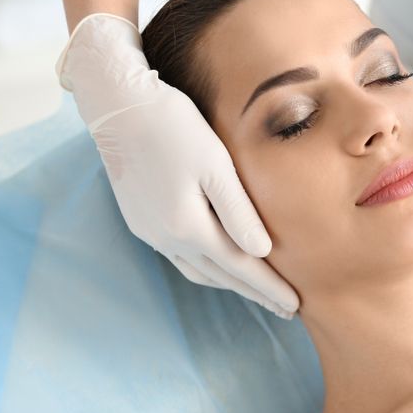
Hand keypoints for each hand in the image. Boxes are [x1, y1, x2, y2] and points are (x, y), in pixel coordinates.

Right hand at [57, 13, 299, 317]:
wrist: (116, 104)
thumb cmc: (174, 126)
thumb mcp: (216, 166)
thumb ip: (239, 213)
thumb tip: (262, 252)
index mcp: (188, 226)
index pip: (241, 267)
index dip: (270, 289)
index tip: (296, 306)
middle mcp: (166, 237)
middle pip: (221, 276)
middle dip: (255, 293)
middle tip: (286, 309)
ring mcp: (150, 231)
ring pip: (198, 271)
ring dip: (230, 283)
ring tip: (258, 291)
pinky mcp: (140, 220)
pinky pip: (180, 257)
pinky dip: (206, 267)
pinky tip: (219, 264)